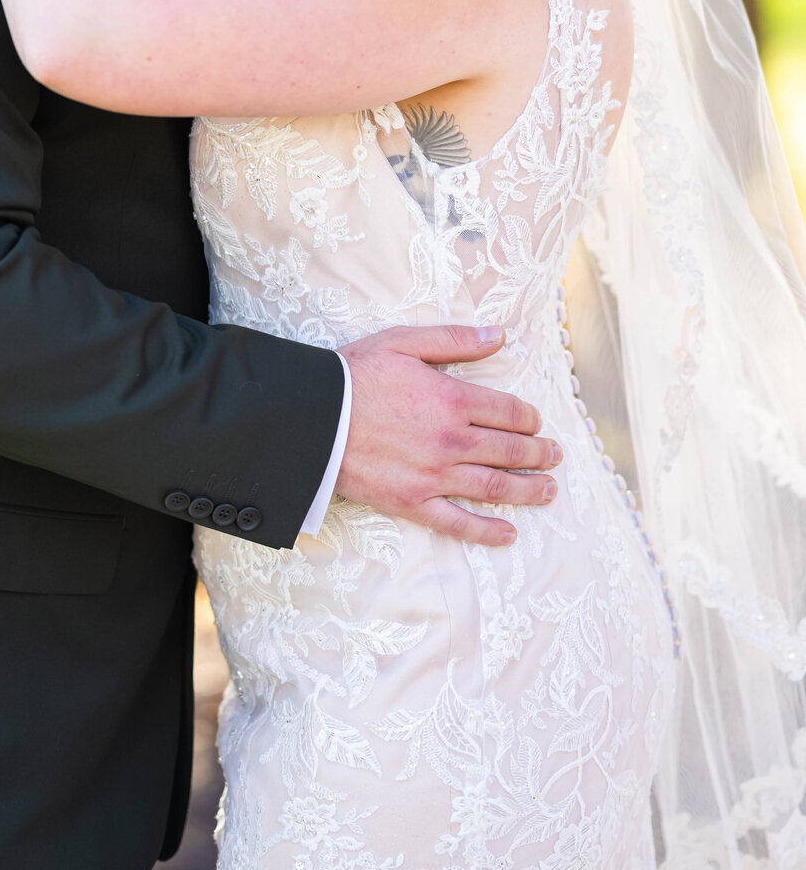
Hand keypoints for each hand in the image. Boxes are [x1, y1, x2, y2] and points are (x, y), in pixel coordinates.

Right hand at [337, 323, 560, 547]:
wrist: (313, 417)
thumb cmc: (354, 375)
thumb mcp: (404, 342)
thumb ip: (455, 339)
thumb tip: (499, 336)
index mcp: (453, 399)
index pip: (509, 412)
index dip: (529, 418)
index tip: (537, 423)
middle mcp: (452, 440)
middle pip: (510, 451)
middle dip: (539, 455)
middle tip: (555, 457)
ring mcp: (435, 475)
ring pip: (494, 487)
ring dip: (527, 490)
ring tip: (548, 491)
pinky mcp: (413, 502)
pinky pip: (458, 523)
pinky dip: (486, 531)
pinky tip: (507, 533)